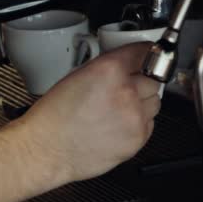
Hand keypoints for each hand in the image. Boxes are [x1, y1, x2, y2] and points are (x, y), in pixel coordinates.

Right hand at [18, 42, 160, 183]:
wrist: (47, 149)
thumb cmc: (55, 116)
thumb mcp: (78, 75)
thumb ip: (108, 67)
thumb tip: (127, 66)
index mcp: (109, 70)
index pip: (144, 51)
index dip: (144, 53)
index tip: (147, 55)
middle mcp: (126, 91)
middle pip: (153, 79)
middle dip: (141, 82)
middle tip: (123, 89)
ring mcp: (135, 117)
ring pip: (155, 102)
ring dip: (142, 103)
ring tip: (118, 110)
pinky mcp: (138, 139)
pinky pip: (149, 124)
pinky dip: (138, 123)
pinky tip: (117, 125)